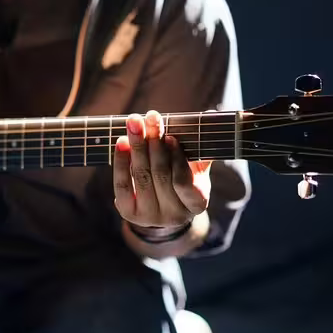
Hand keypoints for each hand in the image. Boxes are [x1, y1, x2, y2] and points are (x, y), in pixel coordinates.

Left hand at [113, 110, 211, 234]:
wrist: (161, 207)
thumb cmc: (182, 180)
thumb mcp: (196, 168)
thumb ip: (200, 147)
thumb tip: (210, 115)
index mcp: (196, 204)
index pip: (184, 182)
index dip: (176, 159)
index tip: (170, 137)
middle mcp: (174, 215)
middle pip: (160, 175)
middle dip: (154, 143)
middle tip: (151, 117)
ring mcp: (150, 216)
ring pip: (141, 177)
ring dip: (137, 146)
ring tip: (134, 123)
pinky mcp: (129, 213)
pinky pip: (123, 184)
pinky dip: (121, 162)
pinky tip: (122, 142)